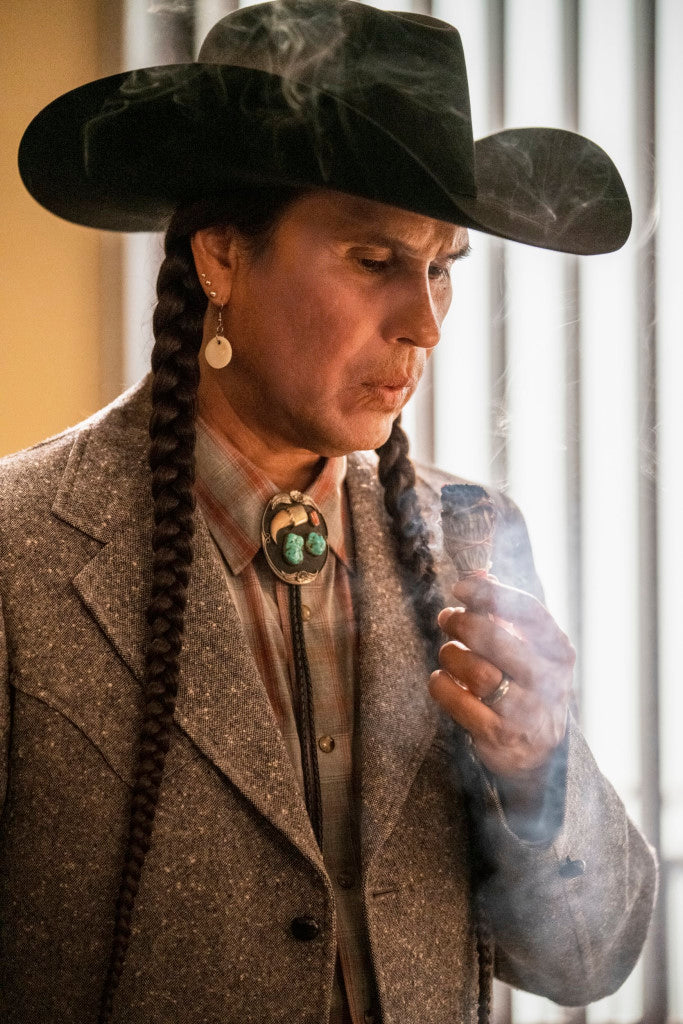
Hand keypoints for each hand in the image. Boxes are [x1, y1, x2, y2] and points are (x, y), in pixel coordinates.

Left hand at [428, 576, 573, 811]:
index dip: (489, 594)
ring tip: (449, 655)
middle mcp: (548, 682)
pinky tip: (441, 681)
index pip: (527, 611)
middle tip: (446, 618)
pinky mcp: (500, 736)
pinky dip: (441, 686)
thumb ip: (508, 618)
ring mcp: (526, 712)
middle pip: (494, 638)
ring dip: (451, 656)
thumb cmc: (525, 689)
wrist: (537, 755)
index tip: (460, 588)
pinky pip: (457, 701)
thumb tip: (476, 577)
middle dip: (462, 623)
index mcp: (559, 652)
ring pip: (475, 670)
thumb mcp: (530, 653)